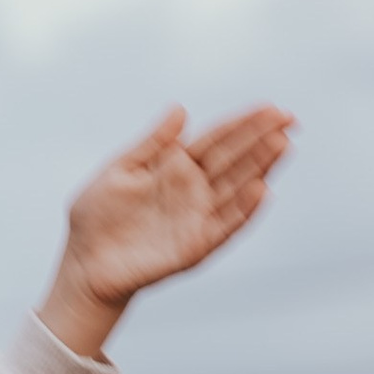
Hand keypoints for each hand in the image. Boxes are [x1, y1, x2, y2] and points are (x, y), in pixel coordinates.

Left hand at [37, 102, 293, 362]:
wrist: (84, 264)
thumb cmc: (97, 217)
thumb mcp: (119, 170)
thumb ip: (151, 144)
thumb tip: (180, 109)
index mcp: (176, 166)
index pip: (218, 139)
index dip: (244, 124)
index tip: (272, 108)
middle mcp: (194, 190)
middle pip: (235, 159)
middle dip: (262, 139)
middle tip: (289, 119)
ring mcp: (198, 217)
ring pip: (237, 188)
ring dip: (261, 167)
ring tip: (282, 145)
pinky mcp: (196, 246)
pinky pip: (226, 226)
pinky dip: (245, 210)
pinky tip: (262, 190)